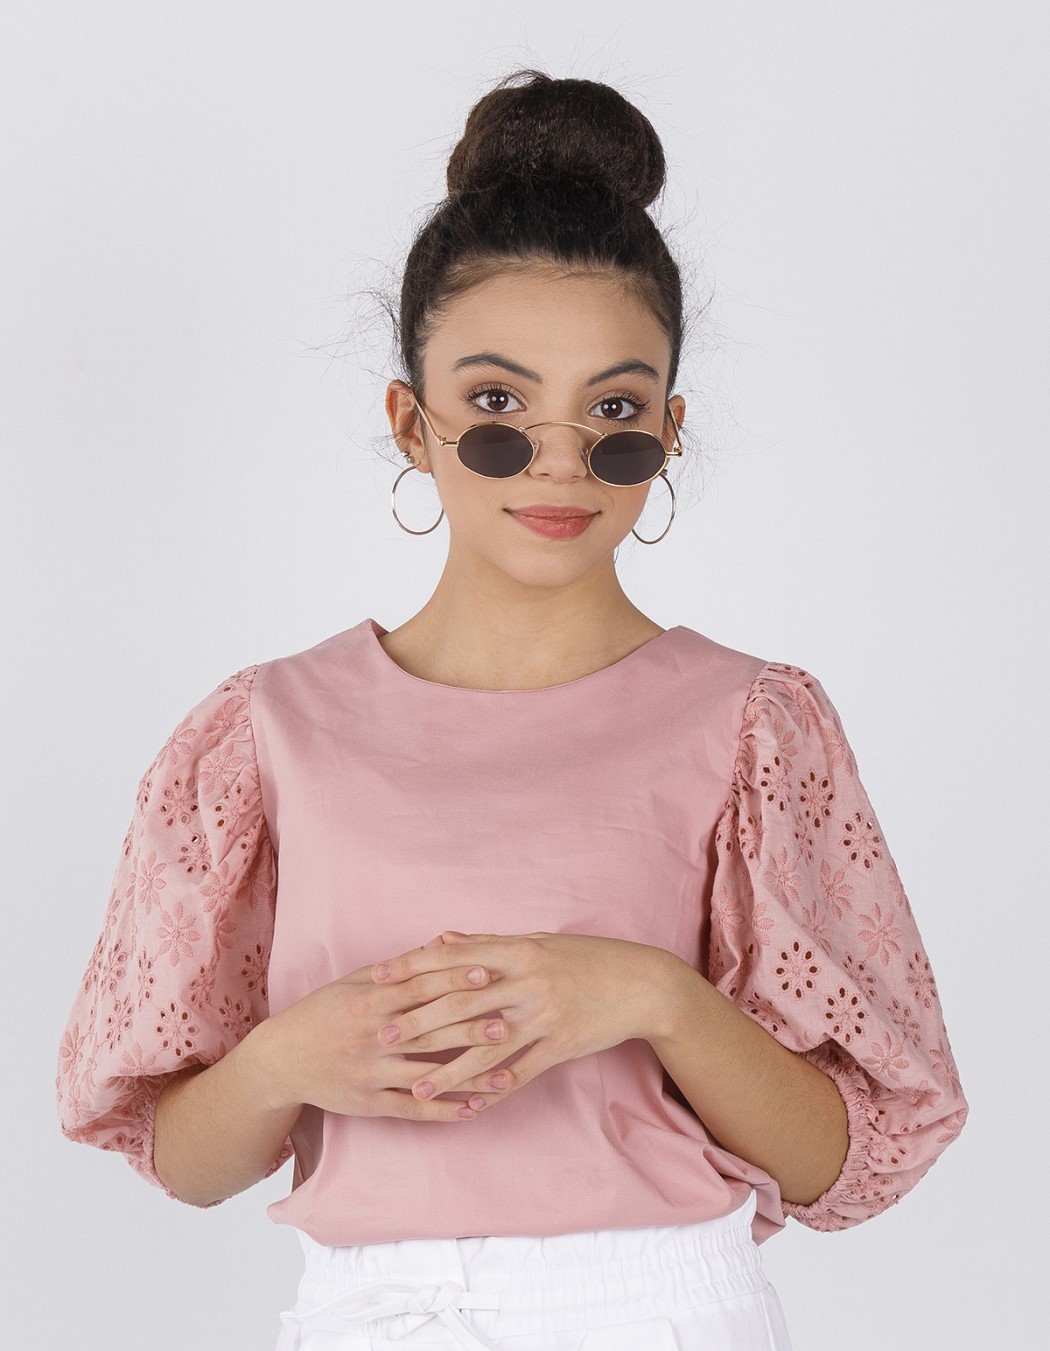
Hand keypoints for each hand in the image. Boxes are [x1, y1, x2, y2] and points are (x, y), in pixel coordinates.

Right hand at [253, 946, 508, 1122]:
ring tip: (506, 1076)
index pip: (419, 988)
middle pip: (429, 1030)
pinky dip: (443, 1110)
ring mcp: (371, 1072)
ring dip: (468, 1076)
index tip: (489, 974)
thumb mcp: (353, 981)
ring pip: (427, 1074)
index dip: (454, 980)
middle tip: (511, 1023)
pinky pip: (411, 1108)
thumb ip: (398, 967)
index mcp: (369, 1000)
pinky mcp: (368, 1103)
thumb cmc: (322, 1012)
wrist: (280, 1061)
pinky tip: (473, 1111)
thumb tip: (441, 945)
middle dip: (471, 1027)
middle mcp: (372, 1036)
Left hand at [370, 931, 675, 1108]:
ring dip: (449, 1070)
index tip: (377, 977)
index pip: (452, 958)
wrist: (642, 984)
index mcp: (517, 950)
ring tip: (415, 1087)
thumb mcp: (537, 942)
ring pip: (487, 1046)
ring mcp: (545, 1015)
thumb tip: (440, 939)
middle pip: (462, 1003)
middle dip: (419, 1020)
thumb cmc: (586, 958)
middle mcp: (527, 981)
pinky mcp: (562, 1045)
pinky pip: (521, 1072)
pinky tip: (468, 1106)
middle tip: (381, 1035)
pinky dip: (493, 1090)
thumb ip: (486, 943)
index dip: (413, 967)